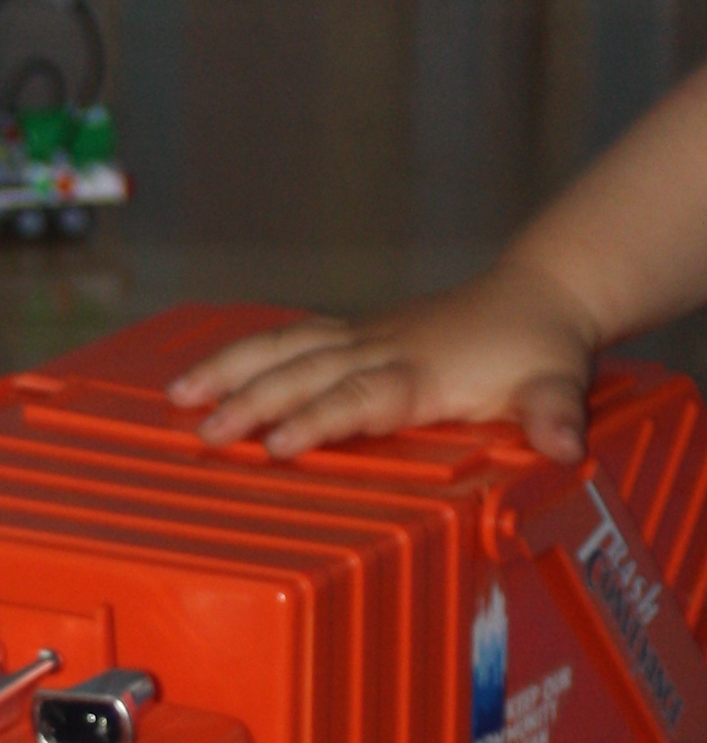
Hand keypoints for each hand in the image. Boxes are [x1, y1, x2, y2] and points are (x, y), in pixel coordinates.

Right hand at [170, 267, 599, 463]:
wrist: (534, 294)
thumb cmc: (539, 347)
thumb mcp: (557, 382)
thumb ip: (555, 416)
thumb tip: (566, 449)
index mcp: (422, 371)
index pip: (360, 397)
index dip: (318, 419)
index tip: (276, 444)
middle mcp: (382, 349)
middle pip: (305, 373)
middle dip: (251, 401)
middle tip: (203, 434)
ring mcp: (361, 337)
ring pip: (284, 346)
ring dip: (230, 370)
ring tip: (177, 397)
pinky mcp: (351, 334)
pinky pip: (289, 338)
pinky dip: (243, 354)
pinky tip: (204, 374)